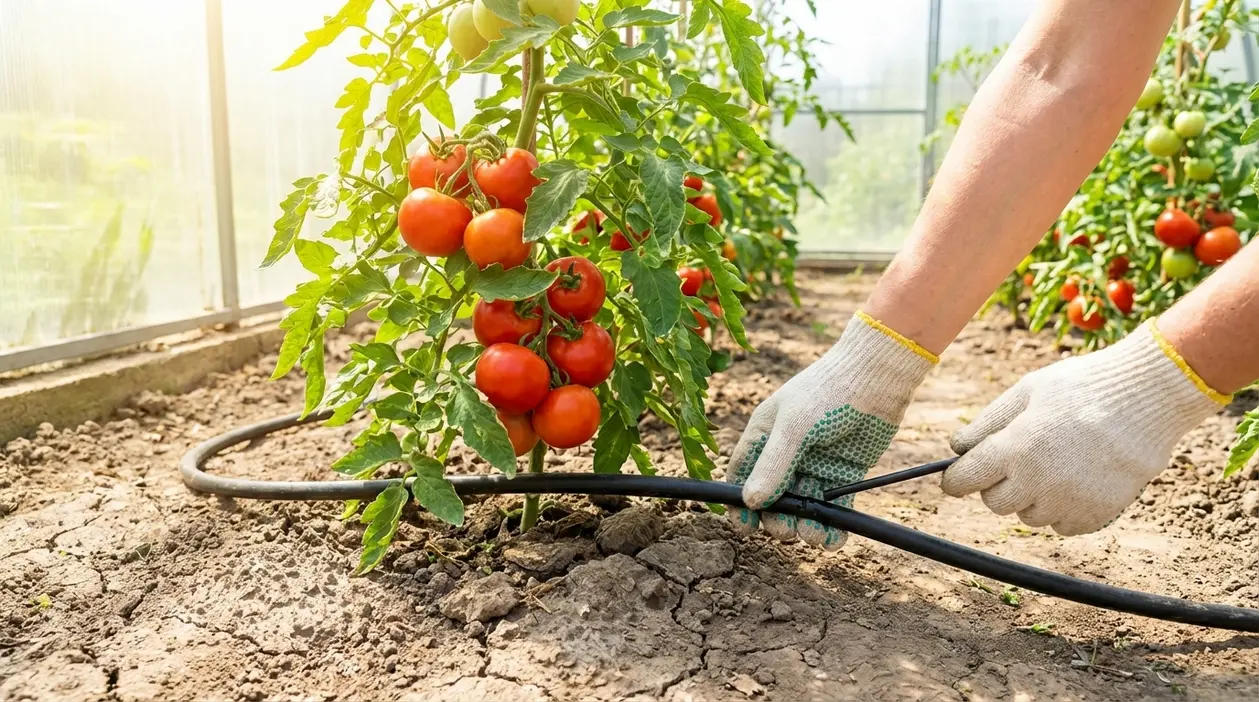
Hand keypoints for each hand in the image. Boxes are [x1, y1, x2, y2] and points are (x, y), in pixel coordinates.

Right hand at [726, 312, 936, 548]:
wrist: (877, 376)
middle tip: (786, 531)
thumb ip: (773, 464)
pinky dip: (833, 523)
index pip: (743, 474)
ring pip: (804, 503)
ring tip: (814, 536)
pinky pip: (834, 504)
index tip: (746, 528)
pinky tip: (834, 539)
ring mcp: (815, 462)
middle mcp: (786, 451)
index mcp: (764, 434)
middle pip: (774, 496)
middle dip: (777, 518)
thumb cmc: (828, 391)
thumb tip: (751, 502)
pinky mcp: (843, 471)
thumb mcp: (795, 426)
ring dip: (806, 524)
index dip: (741, 502)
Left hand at [943, 321, 1227, 534]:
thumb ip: (988, 422)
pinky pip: (1062, 525)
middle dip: (996, 485)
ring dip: (1031, 497)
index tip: (954, 479)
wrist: (1148, 397)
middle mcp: (1039, 481)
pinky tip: (1076, 479)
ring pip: (1029, 515)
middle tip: (1015, 462)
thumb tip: (957, 448)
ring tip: (1055, 463)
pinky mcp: (1097, 514)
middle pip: (995, 503)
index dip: (955, 480)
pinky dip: (1062, 509)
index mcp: (1016, 448)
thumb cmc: (1083, 386)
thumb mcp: (1028, 390)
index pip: (966, 480)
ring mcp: (1070, 502)